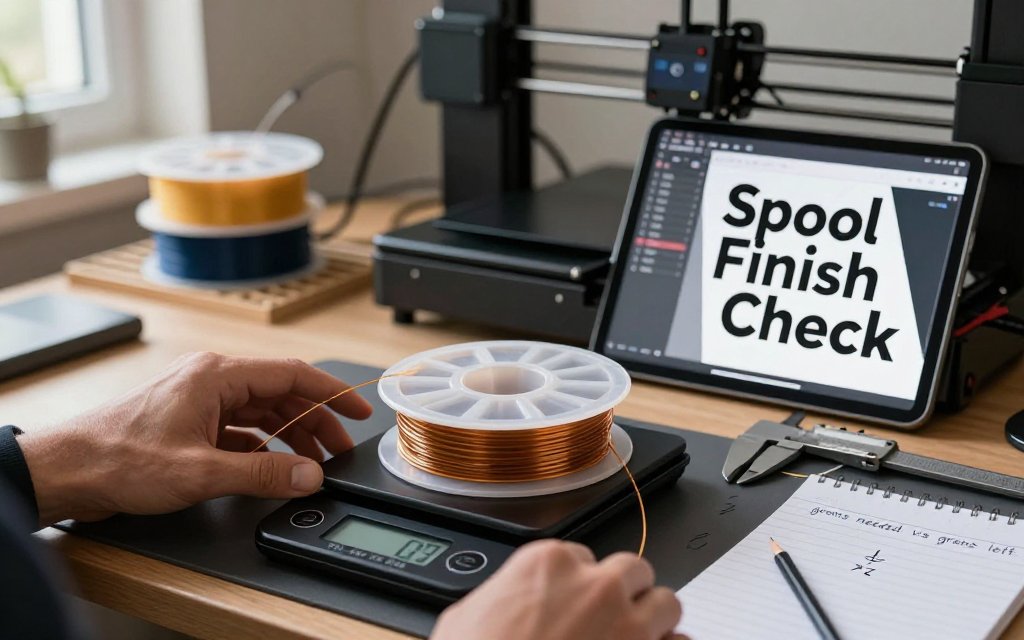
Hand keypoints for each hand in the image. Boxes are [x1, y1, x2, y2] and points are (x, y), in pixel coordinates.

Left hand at [18, 352, 371, 525]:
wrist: (66, 471)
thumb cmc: (118, 459)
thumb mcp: (201, 471)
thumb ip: (263, 472)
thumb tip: (309, 475)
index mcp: (217, 375)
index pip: (292, 375)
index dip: (332, 393)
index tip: (359, 410)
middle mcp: (210, 380)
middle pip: (280, 395)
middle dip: (315, 422)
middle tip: (340, 449)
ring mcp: (198, 401)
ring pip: (260, 412)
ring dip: (289, 436)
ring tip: (314, 462)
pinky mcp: (188, 423)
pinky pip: (239, 428)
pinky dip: (262, 446)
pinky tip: (274, 466)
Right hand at [431, 540, 685, 639]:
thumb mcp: (464, 617)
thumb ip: (500, 597)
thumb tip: (505, 604)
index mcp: (548, 563)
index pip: (582, 556)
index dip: (577, 584)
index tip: (571, 602)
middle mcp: (595, 586)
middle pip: (631, 571)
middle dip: (622, 594)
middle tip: (606, 619)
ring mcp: (627, 624)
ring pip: (665, 602)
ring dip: (653, 619)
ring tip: (635, 637)